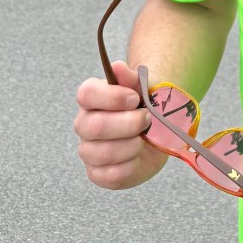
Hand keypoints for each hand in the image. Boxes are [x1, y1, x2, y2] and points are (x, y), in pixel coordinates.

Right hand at [74, 60, 166, 190]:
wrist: (158, 133)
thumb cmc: (147, 107)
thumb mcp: (145, 88)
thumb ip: (131, 78)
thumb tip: (117, 67)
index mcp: (92, 99)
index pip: (86, 94)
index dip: (112, 97)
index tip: (136, 99)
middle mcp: (84, 124)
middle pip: (94, 126)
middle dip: (128, 124)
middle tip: (147, 119)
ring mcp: (89, 151)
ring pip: (101, 153)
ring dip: (131, 146)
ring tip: (143, 139)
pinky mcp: (97, 174)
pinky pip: (110, 174)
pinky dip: (130, 165)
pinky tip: (137, 157)